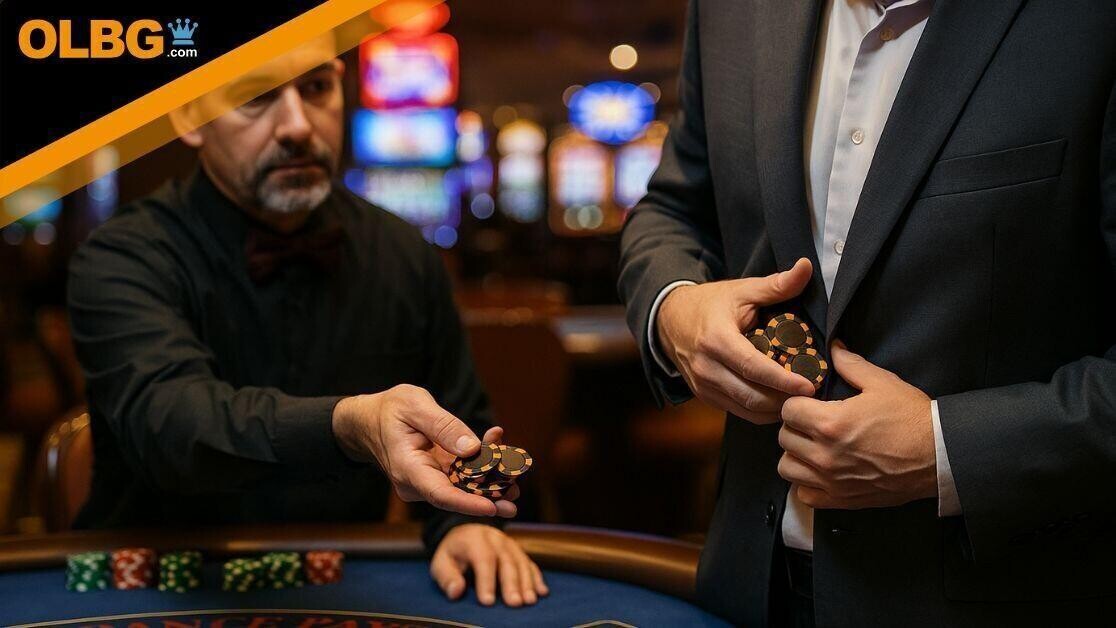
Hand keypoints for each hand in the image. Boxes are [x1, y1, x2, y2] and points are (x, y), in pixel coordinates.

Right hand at [332, 384, 517, 517]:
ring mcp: (425, 481)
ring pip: (461, 486)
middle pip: (455, 495)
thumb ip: (443, 426)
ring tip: (515, 477)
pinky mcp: (434, 475)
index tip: (493, 507)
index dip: (468, 503)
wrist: (368, 421)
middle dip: (488, 495)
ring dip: (488, 481)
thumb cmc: (389, 409)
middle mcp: (416, 482)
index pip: (439, 494)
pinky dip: (479, 465)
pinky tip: (499, 452)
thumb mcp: (414, 405)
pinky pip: (459, 475)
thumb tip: (473, 448)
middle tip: (516, 494)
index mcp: (407, 468)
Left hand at [430, 524, 548, 606]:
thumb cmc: (453, 554)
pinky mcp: (519, 551)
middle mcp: (495, 538)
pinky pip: (530, 563)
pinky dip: (537, 578)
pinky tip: (542, 592)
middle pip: (506, 561)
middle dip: (511, 584)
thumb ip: (447, 577)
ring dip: (527, 583)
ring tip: (529, 601)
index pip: (483, 558)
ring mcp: (510, 543)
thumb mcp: (442, 563)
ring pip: (521, 562)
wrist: (466, 534)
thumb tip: (456, 591)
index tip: (487, 602)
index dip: (486, 580)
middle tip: (515, 604)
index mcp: (474, 538)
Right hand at [657, 258, 817, 422]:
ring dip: (775, 409)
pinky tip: (779, 401)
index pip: (754, 368)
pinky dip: (761, 411)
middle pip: (752, 396)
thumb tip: (806, 267)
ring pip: (747, 410)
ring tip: (800, 400)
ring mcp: (703, 385)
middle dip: (785, 399)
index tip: (810, 385)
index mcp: (716, 339)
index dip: (784, 380)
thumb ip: (776, 285)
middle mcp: (706, 367)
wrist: (670, 319)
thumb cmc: (710, 304)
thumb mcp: (742, 290)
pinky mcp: (704, 396)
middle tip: (813, 395)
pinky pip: (738, 411)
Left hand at [777, 341, 936, 508]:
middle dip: (795, 426)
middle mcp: (825, 455)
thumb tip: (834, 347)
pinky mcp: (841, 499)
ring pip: (787, 467)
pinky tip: (820, 471)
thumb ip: (850, 364)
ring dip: (796, 455)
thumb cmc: (912, 417)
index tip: (810, 403)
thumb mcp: (882, 383)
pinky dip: (807, 483)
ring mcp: (831, 481)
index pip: (788, 410)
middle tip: (812, 423)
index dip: (797, 403)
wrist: (940, 456)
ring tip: (813, 447)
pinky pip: (805, 495)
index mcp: (830, 423)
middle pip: (784, 438)